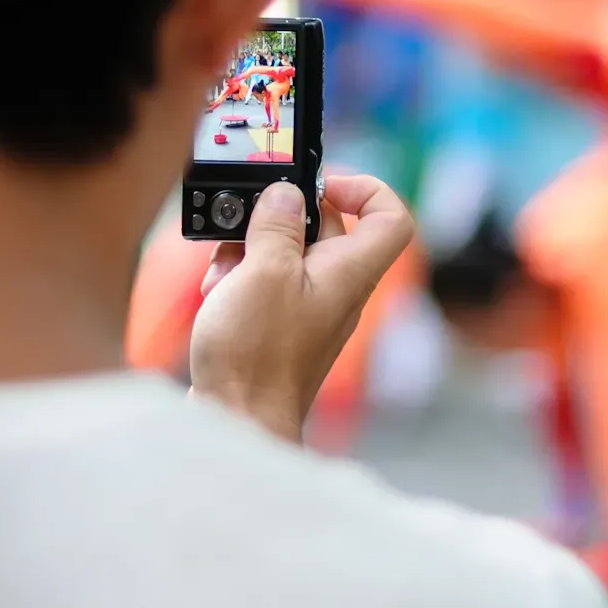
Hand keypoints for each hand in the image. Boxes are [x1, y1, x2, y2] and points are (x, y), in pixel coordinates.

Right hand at [189, 175, 414, 443]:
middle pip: (325, 227)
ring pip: (287, 252)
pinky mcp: (280, 324)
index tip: (320, 185)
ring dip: (250, 248)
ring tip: (225, 269)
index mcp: (349, 271)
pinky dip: (241, 276)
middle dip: (278, 218)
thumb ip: (276, 224)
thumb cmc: (257, 355)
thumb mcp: (263, 271)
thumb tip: (285, 194)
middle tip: (246, 224)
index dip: (364, 189)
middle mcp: (336, 287)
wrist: (238, 422)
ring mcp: (308, 307)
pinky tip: (217, 292)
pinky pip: (267, 282)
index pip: (391, 217)